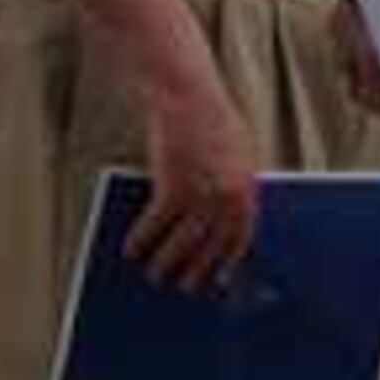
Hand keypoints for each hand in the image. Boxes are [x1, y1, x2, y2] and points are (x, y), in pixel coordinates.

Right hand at [130, 78, 260, 290]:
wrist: (188, 93)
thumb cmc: (208, 118)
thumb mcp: (235, 152)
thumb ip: (232, 184)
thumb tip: (217, 220)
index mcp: (248, 188)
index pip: (240, 236)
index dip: (227, 260)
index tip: (218, 278)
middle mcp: (228, 196)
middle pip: (212, 246)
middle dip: (197, 269)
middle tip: (184, 287)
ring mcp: (202, 194)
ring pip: (182, 242)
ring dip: (166, 263)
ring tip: (155, 275)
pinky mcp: (173, 187)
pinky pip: (154, 225)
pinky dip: (141, 240)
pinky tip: (131, 250)